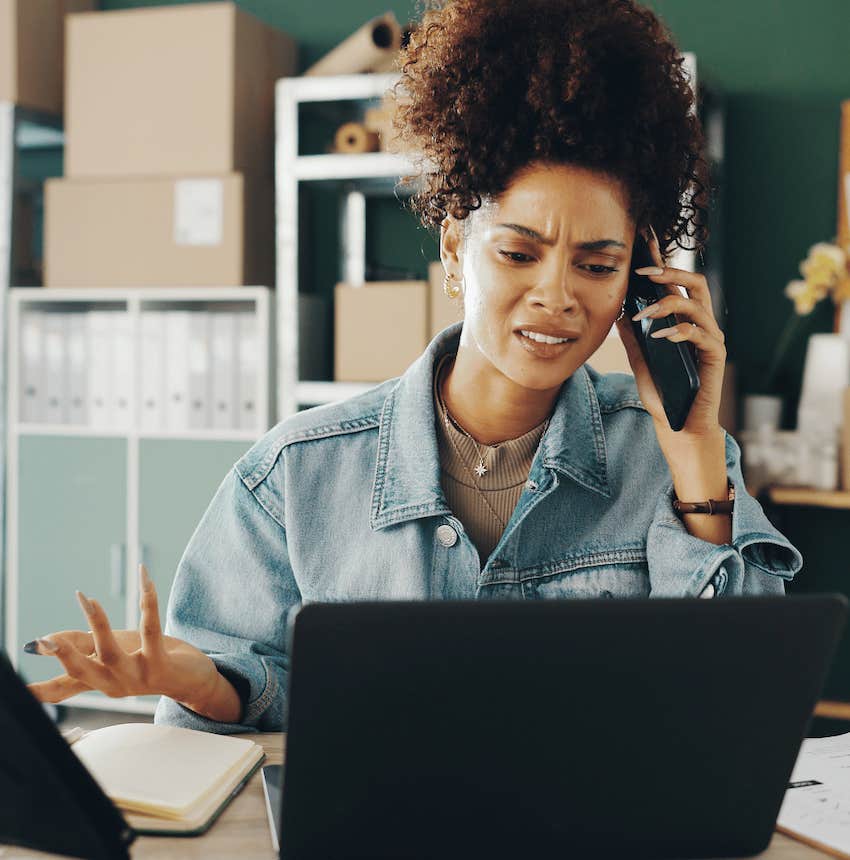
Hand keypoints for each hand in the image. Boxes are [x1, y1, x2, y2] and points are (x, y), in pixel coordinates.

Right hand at [26, 565, 219, 709]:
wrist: (193, 680)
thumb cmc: (148, 662)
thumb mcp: (112, 653)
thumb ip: (81, 646)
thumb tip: (44, 641)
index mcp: (99, 682)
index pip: (63, 687)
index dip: (40, 689)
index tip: (19, 690)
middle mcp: (114, 683)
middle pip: (82, 672)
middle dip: (63, 655)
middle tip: (43, 641)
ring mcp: (137, 677)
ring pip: (111, 652)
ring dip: (98, 624)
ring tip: (87, 599)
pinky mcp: (161, 664)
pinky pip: (151, 628)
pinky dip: (146, 600)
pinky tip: (144, 578)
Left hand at [615, 227, 726, 438]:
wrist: (679, 427)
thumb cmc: (664, 394)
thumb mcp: (641, 362)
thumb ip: (633, 338)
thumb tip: (618, 312)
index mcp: (684, 322)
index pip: (675, 284)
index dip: (661, 261)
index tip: (644, 241)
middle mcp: (701, 325)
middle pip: (694, 283)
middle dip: (669, 272)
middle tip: (642, 273)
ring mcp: (711, 339)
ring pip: (697, 304)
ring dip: (667, 304)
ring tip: (643, 315)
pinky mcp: (715, 357)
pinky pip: (701, 334)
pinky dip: (679, 331)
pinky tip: (660, 337)